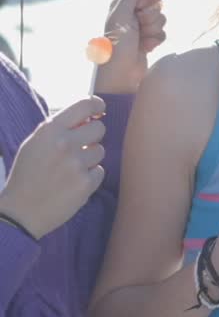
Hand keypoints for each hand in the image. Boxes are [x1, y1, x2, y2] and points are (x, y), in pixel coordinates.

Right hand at [0, 96, 106, 238]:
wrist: (21, 211)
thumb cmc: (27, 175)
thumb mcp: (35, 143)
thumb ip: (59, 129)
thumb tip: (88, 117)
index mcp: (50, 130)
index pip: (84, 105)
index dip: (97, 105)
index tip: (100, 109)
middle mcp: (65, 143)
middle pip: (99, 128)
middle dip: (93, 136)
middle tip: (81, 147)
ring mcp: (76, 164)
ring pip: (100, 151)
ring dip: (90, 159)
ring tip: (71, 170)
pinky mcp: (85, 184)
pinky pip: (100, 172)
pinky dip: (90, 178)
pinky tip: (73, 184)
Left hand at [93, 0, 166, 94]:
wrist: (121, 73)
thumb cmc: (117, 44)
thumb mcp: (121, 15)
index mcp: (124, 3)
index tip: (140, 7)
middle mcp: (133, 12)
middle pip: (156, 3)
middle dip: (151, 16)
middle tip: (139, 25)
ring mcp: (142, 26)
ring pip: (161, 18)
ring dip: (152, 30)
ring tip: (140, 39)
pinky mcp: (149, 38)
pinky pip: (162, 32)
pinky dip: (155, 40)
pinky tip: (144, 47)